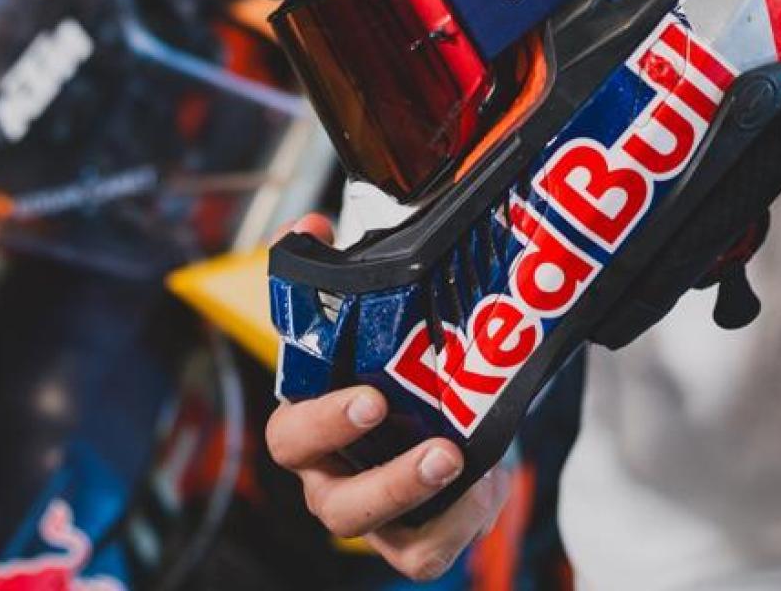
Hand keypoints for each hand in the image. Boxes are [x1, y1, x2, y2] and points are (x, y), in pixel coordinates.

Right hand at [266, 215, 509, 580]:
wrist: (432, 405)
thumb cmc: (382, 363)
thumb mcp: (359, 314)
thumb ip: (327, 266)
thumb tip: (309, 227)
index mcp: (309, 427)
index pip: (292, 437)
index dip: (325, 422)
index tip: (371, 398)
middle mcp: (331, 478)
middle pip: (338, 504)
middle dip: (389, 481)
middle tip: (441, 448)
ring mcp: (371, 515)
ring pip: (384, 536)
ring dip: (429, 506)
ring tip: (468, 465)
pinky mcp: (409, 538)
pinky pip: (426, 553)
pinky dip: (460, 524)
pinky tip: (489, 483)